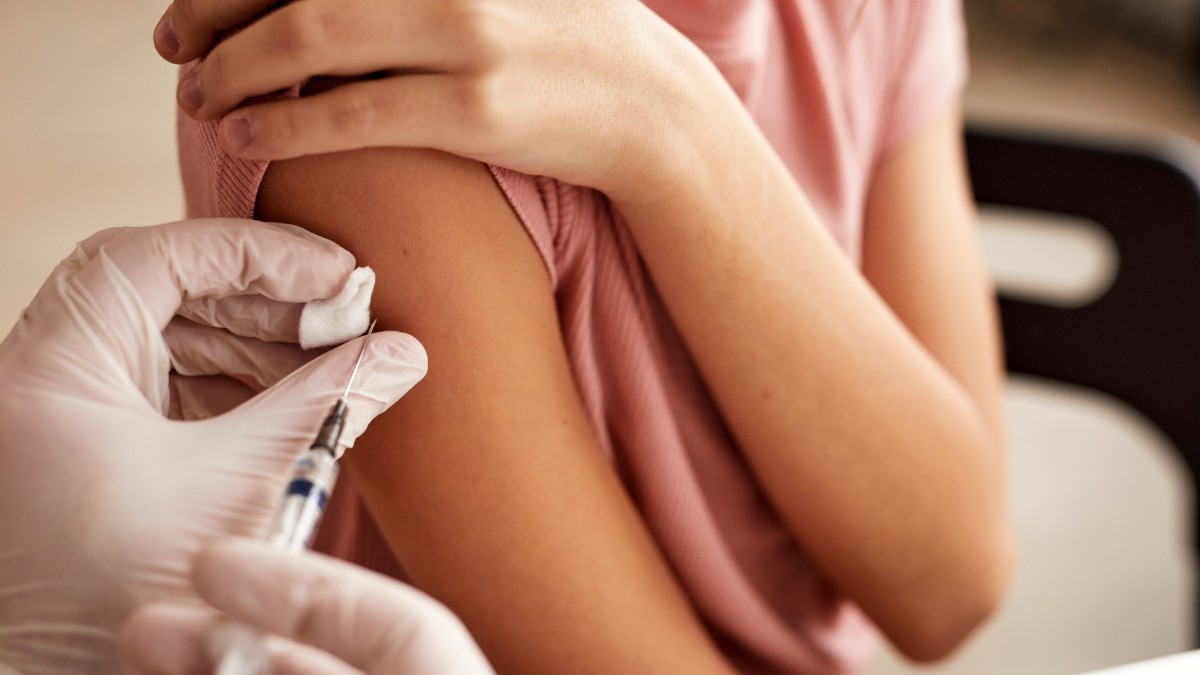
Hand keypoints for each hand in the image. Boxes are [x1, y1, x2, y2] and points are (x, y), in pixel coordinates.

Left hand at [0, 219, 426, 672]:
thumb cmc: (126, 600)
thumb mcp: (244, 487)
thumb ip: (327, 405)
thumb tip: (402, 355)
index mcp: (51, 374)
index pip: (150, 259)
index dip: (253, 253)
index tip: (334, 272)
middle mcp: (41, 383)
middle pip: (160, 293)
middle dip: (264, 302)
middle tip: (347, 318)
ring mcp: (60, 418)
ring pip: (163, 340)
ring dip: (253, 345)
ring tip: (330, 361)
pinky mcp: (87, 452)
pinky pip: (160, 389)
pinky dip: (228, 388)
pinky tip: (289, 400)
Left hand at [153, 0, 721, 198]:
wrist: (650, 107)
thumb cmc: (565, 37)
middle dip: (215, 9)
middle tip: (175, 44)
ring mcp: (466, 34)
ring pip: (309, 37)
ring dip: (234, 67)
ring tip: (201, 97)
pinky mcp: (474, 110)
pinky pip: (352, 112)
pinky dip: (283, 120)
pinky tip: (245, 132)